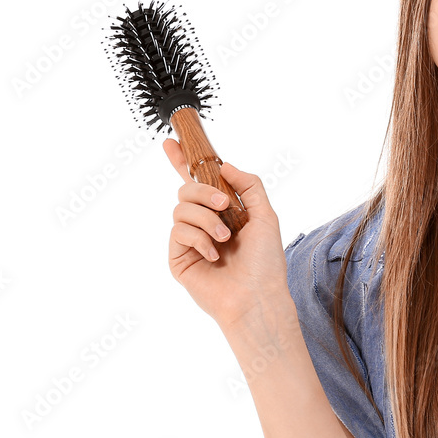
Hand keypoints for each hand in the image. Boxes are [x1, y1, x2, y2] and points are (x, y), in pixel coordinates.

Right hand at [163, 137, 290, 329]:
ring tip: (225, 238)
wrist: (257, 296)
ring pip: (180, 208)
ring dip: (206, 219)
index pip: (199, 181)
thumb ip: (249, 185)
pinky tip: (214, 255)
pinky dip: (198, 238)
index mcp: (224, 212)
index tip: (171, 141)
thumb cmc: (265, 262)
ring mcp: (190, 240)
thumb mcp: (266, 216)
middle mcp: (204, 223)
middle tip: (224, 204)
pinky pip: (177, 232)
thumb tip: (225, 164)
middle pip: (186, 189)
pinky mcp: (178, 257)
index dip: (183, 161)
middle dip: (204, 191)